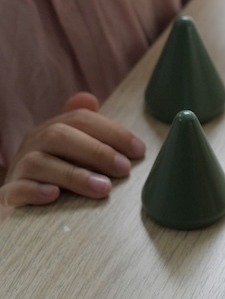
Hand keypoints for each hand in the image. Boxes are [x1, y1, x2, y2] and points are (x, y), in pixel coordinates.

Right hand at [0, 92, 145, 219]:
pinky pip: (16, 190)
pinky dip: (34, 191)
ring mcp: (18, 169)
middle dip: (97, 151)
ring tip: (103, 188)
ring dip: (75, 175)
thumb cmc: (54, 173)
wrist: (17, 201)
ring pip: (39, 163)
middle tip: (124, 168)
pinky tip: (54, 195)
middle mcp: (32, 145)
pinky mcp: (7, 197)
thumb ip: (84, 127)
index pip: (81, 119)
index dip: (112, 132)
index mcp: (51, 130)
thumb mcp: (69, 149)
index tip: (139, 150)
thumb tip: (89, 98)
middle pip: (60, 136)